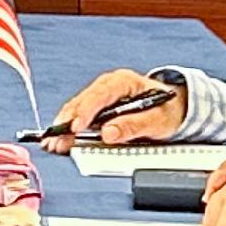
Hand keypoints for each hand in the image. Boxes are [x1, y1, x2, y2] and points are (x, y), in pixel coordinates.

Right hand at [46, 68, 185, 146]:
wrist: (172, 108)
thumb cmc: (166, 110)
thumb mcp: (157, 120)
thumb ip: (133, 126)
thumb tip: (108, 133)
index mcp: (122, 82)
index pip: (99, 95)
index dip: (85, 112)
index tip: (75, 127)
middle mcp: (108, 87)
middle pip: (82, 103)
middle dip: (67, 122)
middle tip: (56, 140)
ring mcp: (100, 98)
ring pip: (76, 110)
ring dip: (64, 128)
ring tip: (53, 143)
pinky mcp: (97, 111)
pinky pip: (79, 118)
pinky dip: (68, 130)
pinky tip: (59, 140)